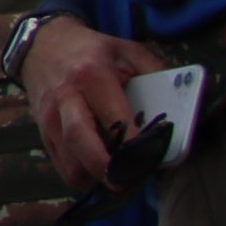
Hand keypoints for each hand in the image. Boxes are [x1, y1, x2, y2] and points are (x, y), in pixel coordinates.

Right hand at [18, 16, 166, 192]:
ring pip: (70, 163)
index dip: (132, 143)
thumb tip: (183, 102)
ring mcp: (49, 118)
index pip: (113, 117)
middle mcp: (66, 98)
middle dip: (107, 169)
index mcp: (91, 75)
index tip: (151, 158)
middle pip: (81, 141)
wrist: (42, 45)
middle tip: (128, 180)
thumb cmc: (91, 50)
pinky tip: (99, 169)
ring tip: (117, 174)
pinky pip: (62, 167)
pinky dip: (82, 176)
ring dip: (96, 177)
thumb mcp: (127, 51)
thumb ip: (156, 73)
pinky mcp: (42, 133)